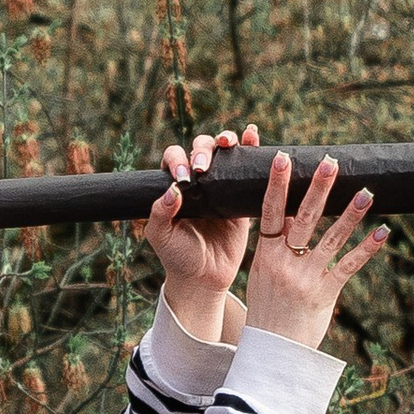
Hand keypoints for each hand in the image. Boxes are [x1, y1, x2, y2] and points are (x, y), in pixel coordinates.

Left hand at [143, 125, 258, 336]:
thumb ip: (160, 214)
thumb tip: (172, 190)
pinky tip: (254, 135)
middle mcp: (198, 181)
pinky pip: (247, 167)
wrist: (205, 278)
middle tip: (203, 169)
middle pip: (200, 148)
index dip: (178, 161)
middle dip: (202, 150)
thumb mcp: (161, 237)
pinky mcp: (241, 195)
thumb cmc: (178, 257)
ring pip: (223, 152)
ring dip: (226, 139)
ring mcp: (221, 186)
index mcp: (175, 186)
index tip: (184, 178)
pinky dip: (251, 147)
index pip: (174, 159)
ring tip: (229, 141)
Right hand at [240, 151, 384, 350]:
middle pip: (304, 218)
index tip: (283, 158)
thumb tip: (294, 215)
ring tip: (367, 192)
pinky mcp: (326, 293)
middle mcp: (286, 262)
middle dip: (319, 189)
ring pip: (332, 239)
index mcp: (266, 254)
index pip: (271, 212)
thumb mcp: (264, 274)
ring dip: (351, 215)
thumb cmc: (269, 308)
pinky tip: (382, 232)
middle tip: (331, 162)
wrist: (273, 349)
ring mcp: (307, 278)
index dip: (277, 185)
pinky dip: (366, 249)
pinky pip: (349, 266)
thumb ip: (278, 246)